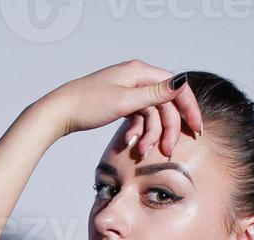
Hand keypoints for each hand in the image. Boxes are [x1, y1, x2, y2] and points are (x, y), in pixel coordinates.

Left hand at [41, 60, 203, 154]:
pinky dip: (136, 132)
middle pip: (164, 104)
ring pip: (151, 114)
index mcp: (140, 72)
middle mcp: (136, 78)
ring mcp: (127, 91)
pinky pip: (137, 118)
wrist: (58, 112)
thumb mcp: (124, 101)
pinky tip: (128, 144)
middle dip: (167, 128)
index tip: (195, 129)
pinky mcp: (119, 104)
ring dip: (149, 135)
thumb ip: (155, 94)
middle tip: (168, 151)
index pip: (175, 87)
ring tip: (141, 152)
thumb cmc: (87, 104)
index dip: (189, 107)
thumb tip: (182, 81)